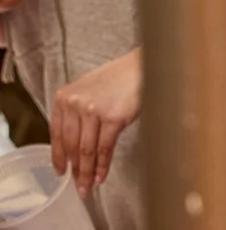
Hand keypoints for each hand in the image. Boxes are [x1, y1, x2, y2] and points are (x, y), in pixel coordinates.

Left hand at [51, 48, 141, 198]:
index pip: (57, 134)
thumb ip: (75, 113)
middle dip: (74, 170)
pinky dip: (103, 165)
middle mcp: (75, 103)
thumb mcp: (87, 91)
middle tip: (77, 185)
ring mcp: (94, 111)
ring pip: (86, 150)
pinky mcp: (113, 118)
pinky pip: (105, 148)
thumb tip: (73, 147)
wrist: (142, 66)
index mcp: (64, 97)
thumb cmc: (117, 77)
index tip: (61, 171)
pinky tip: (102, 175)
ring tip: (88, 186)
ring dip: (87, 172)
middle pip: (72, 145)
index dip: (59, 157)